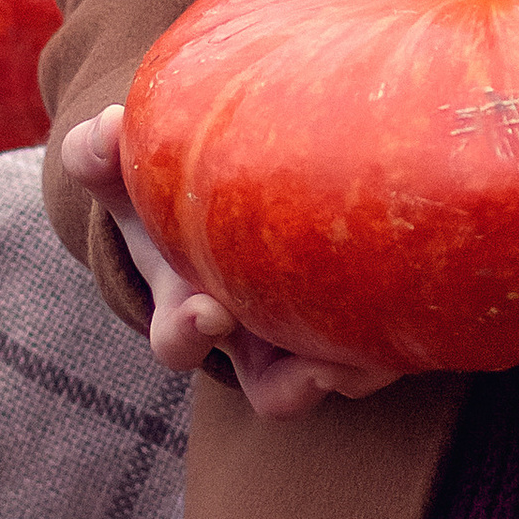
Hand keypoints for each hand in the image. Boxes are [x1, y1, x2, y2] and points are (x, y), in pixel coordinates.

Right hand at [57, 105, 398, 419]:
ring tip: (380, 351)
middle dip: (291, 381)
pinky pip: (380, 350)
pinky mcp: (353, 326)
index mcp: (189, 309)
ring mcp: (306, 339)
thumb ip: (101, 155)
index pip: (179, 342)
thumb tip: (106, 129)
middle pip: (271, 389)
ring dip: (359, 369)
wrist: (223, 199)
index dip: (188, 336)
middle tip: (320, 368)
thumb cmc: (167, 195)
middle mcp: (255, 342)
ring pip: (340, 381)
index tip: (208, 311)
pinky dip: (394, 341)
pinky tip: (417, 312)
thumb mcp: (125, 175)